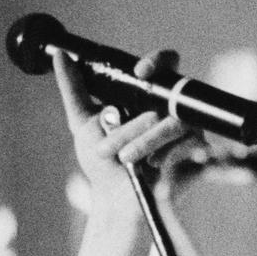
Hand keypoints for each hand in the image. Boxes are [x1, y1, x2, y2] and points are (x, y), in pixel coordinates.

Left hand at [55, 48, 188, 232]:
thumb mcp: (82, 123)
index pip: (165, 64)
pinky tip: (151, 166)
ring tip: (124, 159)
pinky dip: (167, 154)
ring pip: (173, 123)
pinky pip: (189, 142)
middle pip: (166, 97)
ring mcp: (185, 126)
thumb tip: (60, 56)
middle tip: (113, 149)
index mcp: (147, 94)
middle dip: (134, 126)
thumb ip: (73, 89)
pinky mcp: (195, 149)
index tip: (139, 72)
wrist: (115, 199)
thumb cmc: (102, 161)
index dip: (157, 62)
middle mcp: (169, 106)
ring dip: (144, 142)